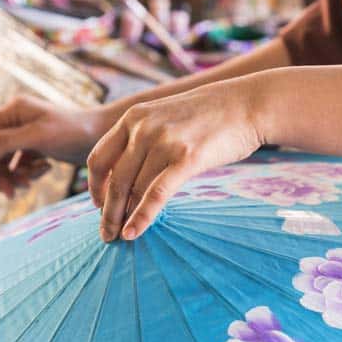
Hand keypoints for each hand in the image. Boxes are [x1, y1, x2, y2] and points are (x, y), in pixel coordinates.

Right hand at [0, 95, 113, 196]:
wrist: (102, 136)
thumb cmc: (71, 132)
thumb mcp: (36, 137)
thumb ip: (5, 143)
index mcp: (13, 111)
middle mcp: (17, 121)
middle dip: (1, 173)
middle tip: (10, 193)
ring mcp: (27, 135)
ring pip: (8, 162)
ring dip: (16, 176)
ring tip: (30, 183)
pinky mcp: (38, 148)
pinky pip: (24, 166)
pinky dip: (31, 173)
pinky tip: (46, 169)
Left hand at [88, 77, 264, 241]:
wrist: (247, 104)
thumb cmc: (210, 114)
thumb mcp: (167, 116)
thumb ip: (145, 137)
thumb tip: (131, 173)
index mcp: (134, 117)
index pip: (99, 157)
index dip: (94, 186)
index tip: (99, 204)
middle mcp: (143, 129)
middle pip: (114, 179)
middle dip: (107, 211)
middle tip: (105, 233)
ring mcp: (164, 143)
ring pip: (133, 190)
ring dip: (123, 218)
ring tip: (120, 237)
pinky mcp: (186, 159)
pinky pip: (156, 195)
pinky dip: (142, 217)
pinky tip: (133, 233)